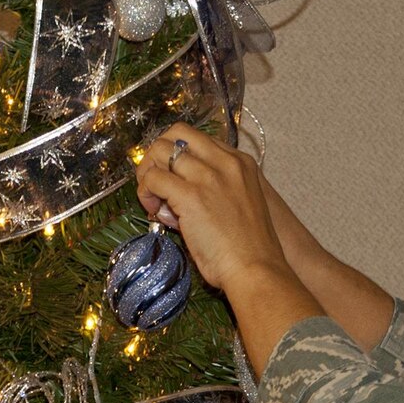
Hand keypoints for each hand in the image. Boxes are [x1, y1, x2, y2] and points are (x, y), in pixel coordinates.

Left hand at [134, 124, 295, 295]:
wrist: (257, 269)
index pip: (197, 138)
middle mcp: (225, 162)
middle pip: (176, 133)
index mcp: (240, 162)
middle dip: (157, 154)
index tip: (172, 177)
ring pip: (160, 151)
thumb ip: (211, 192)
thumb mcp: (238, 206)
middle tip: (153, 182)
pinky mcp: (191, 195)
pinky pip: (154, 179)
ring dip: (147, 172)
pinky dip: (145, 192)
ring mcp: (208, 176)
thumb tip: (174, 199)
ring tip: (152, 199)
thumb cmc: (249, 249)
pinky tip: (152, 210)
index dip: (176, 154)